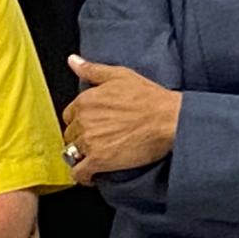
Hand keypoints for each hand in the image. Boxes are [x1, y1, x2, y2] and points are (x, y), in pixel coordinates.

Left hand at [62, 54, 181, 180]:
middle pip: (70, 135)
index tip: (91, 126)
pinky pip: (80, 173)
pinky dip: (83, 176)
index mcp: (85, 100)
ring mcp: (90, 141)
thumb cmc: (150, 98)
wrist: (169, 120)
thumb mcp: (120, 76)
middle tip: (97, 142)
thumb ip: (92, 70)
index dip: (80, 122)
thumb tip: (73, 60)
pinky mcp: (100, 160)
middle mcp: (83, 120)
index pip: (69, 115)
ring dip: (81, 156)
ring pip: (72, 153)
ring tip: (96, 157)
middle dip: (80, 139)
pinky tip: (91, 176)